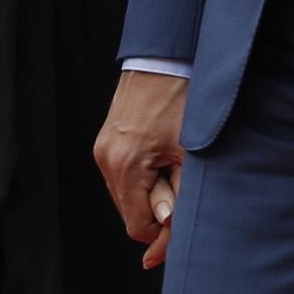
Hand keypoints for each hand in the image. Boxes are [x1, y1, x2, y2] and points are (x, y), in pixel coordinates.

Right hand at [94, 70, 188, 270]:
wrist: (164, 57)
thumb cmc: (182, 100)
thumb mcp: (190, 152)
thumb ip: (180, 195)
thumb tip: (165, 226)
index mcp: (126, 164)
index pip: (138, 227)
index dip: (162, 236)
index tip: (182, 233)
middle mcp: (107, 159)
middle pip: (131, 214)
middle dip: (158, 211)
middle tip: (182, 188)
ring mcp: (103, 150)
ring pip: (126, 197)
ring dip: (150, 194)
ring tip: (172, 167)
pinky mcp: (105, 141)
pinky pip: (121, 177)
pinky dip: (141, 179)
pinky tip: (160, 159)